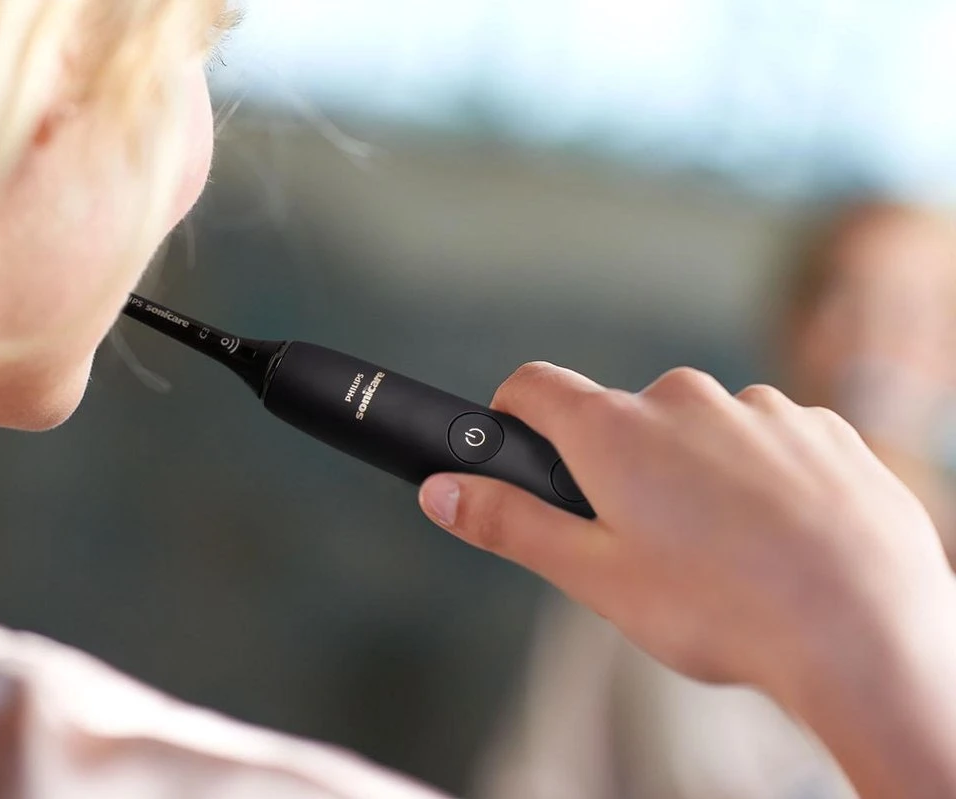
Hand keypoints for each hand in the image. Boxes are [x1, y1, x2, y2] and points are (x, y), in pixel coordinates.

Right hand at [419, 363, 953, 703]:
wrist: (867, 629)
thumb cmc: (722, 609)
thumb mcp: (593, 577)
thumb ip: (509, 524)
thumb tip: (439, 491)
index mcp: (615, 431)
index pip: (534, 385)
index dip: (513, 412)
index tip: (519, 446)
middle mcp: (683, 398)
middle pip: (622, 418)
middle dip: (619, 468)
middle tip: (640, 543)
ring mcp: (759, 406)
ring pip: (700, 431)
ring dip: (696, 474)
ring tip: (724, 554)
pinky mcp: (820, 427)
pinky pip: (767, 439)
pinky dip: (761, 478)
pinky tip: (779, 538)